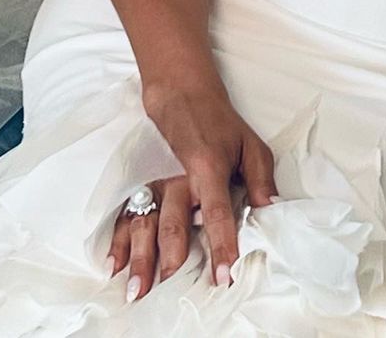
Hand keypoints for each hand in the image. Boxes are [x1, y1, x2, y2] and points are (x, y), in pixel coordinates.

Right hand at [109, 81, 277, 301]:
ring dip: (141, 258)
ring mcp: (158, 182)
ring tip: (139, 290)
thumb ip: (260, 180)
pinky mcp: (144, 183)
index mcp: (210, 167)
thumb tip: (270, 211)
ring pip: (146, 223)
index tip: (224, 275)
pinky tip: (115, 266)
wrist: (185, 95)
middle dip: (173, 260)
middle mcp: (180, 178)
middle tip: (174, 290)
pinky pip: (127, 215)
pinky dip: (119, 242)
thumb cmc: (221, 124)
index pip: (217, 212)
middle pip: (174, 224)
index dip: (222, 244)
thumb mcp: (251, 145)